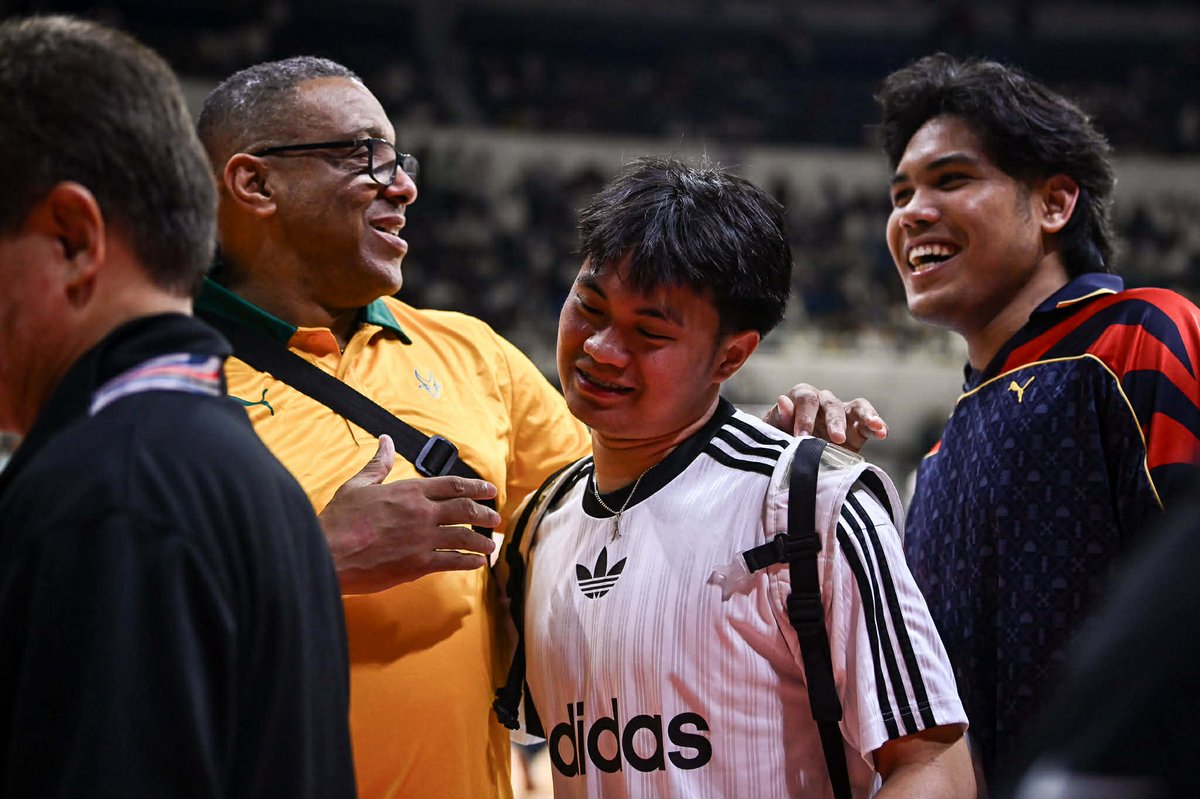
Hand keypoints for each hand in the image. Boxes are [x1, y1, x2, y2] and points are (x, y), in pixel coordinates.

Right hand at [319, 435, 500, 593]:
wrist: (329, 553)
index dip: (475, 486)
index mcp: (410, 491)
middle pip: (465, 509)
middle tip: (495, 517)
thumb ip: (378, 464)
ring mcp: (423, 539)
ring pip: (464, 537)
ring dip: (481, 540)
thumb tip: (386, 440)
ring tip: (489, 544)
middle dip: (484, 513)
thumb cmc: (340, 520)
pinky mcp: (418, 564)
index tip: (489, 490)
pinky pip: (452, 561)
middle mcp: (422, 513)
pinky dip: (468, 562)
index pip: (452, 485)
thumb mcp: (358, 485)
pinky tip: (477, 563)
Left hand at [762, 383, 887, 451]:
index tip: (801, 436)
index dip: (804, 416)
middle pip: (831, 404)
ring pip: (857, 407)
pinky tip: (883, 433)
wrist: (790, 459)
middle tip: (836, 439)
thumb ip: (779, 418)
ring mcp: (842, 415)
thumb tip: (783, 401)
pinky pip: (868, 424)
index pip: (806, 398)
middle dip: (834, 421)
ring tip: (875, 426)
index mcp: (801, 398)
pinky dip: (877, 426)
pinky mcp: (856, 430)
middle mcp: (823, 402)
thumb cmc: (778, 440)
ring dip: (866, 415)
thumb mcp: (773, 431)